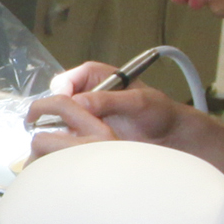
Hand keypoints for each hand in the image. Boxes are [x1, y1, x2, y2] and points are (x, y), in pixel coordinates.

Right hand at [26, 60, 190, 156]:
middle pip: (56, 100)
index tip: (67, 108)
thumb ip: (108, 100)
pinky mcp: (84, 131)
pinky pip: (65, 134)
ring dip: (60, 130)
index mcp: (94, 75)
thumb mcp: (137, 101)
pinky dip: (66, 141)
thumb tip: (79, 103)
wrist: (166, 134)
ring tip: (71, 141)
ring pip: (57, 119)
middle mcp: (85, 92)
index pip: (66, 79)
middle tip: (67, 129)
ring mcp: (83, 113)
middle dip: (57, 114)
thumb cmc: (156, 111)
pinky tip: (74, 148)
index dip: (62, 93)